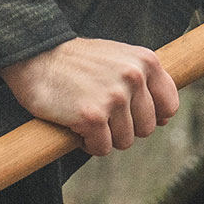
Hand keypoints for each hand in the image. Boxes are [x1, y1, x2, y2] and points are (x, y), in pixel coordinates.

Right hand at [1, 37, 178, 155]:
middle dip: (123, 127)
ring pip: (124, 141)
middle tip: (99, 110)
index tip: (129, 112)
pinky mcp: (93, 116)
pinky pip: (102, 148)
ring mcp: (114, 97)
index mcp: (146, 61)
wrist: (34, 55)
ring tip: (86, 114)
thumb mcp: (119, 59)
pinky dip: (88, 144)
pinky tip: (75, 125)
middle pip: (146, 128)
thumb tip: (166, 119)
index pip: (169, 106)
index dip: (150, 116)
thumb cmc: (77, 62)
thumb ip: (145, 83)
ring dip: (104, 136)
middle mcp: (134, 77)